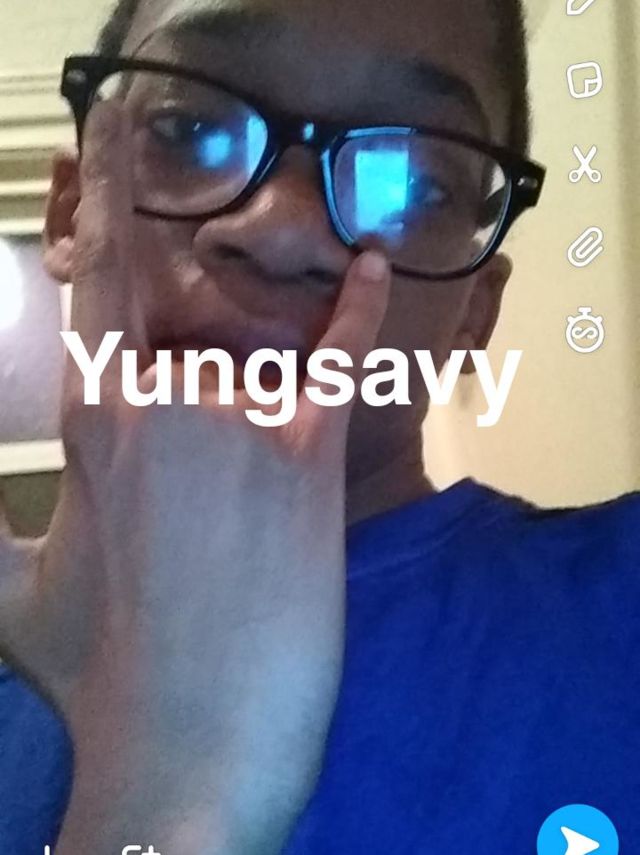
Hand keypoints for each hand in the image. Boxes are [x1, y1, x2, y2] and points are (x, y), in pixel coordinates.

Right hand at [0, 102, 390, 853]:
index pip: (93, 276)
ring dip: (245, 445)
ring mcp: (235, 425)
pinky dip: (361, 311)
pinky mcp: (305, 460)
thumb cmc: (97, 678)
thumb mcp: (9, 595)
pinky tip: (375, 264)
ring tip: (235, 551)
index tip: (116, 129)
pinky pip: (339, 361)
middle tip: (197, 531)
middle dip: (192, 425)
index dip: (104, 197)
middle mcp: (160, 400)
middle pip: (190, 358)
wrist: (188, 755)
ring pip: (247, 383)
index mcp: (88, 422)